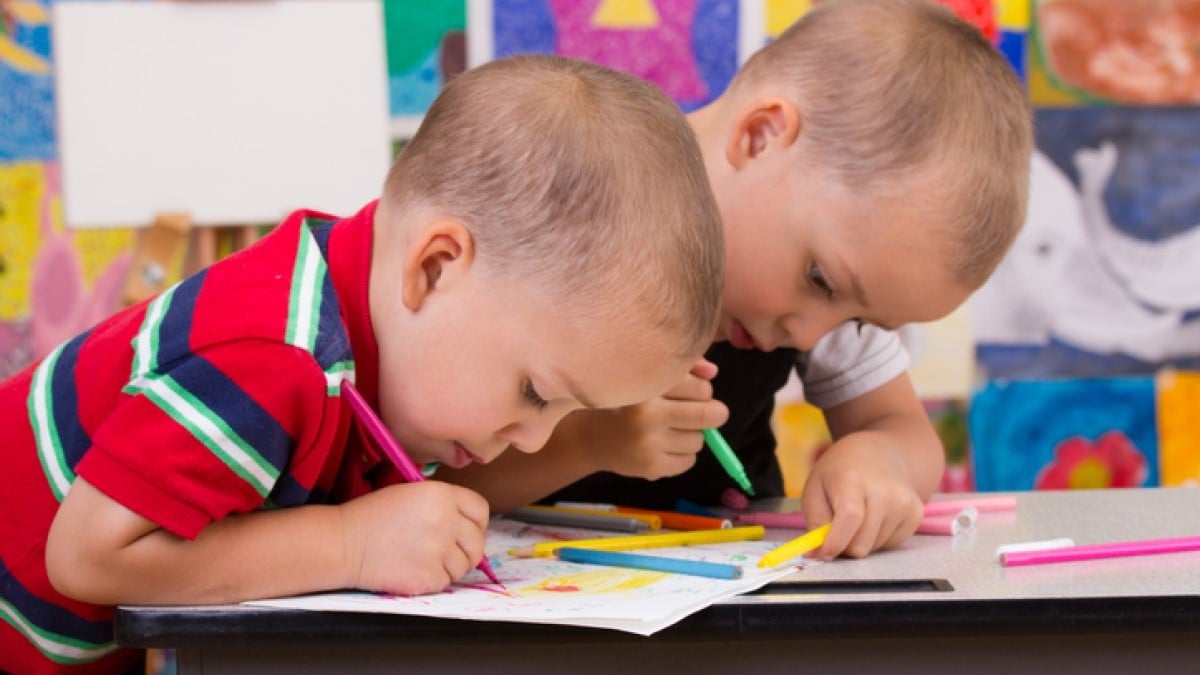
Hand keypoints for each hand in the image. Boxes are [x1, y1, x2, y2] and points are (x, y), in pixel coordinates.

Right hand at [338, 481, 490, 594]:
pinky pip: (446, 581)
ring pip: (463, 565)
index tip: (467, 531)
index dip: (476, 522)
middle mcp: (446, 521)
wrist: (344, 543)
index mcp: (442, 495)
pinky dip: (434, 579)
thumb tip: (469, 525)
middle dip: (467, 549)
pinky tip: (414, 569)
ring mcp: (439, 551)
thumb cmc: (373, 515)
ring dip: (449, 566)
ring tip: (423, 559)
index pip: (481, 510)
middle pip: (477, 542)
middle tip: (448, 552)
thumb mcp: (412, 492)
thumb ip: (444, 504)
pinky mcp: (429, 577)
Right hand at [573, 359, 728, 479]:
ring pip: (699, 440)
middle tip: (699, 414)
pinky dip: (683, 455)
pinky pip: (689, 461)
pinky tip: (664, 447)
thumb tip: (712, 372)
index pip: (701, 388)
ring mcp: (649, 444)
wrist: (595, 437)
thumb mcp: (652, 378)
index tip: (693, 394)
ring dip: (692, 435)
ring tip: (670, 431)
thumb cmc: (630, 402)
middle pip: (708, 415)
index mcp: (648, 385)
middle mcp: (648, 414)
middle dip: (712, 414)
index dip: (703, 392)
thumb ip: (685, 368)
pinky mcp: (651, 467)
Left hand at [799, 433, 924, 558]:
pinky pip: (890, 545)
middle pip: (861, 543)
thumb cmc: (839, 473)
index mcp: (852, 479)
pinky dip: (878, 539)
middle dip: (844, 545)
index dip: (836, 541)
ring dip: (861, 540)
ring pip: (874, 548)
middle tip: (837, 529)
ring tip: (859, 515)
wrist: (878, 453)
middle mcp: (884, 490)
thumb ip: (815, 522)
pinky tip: (875, 516)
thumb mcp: (815, 488)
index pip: (850, 517)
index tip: (825, 553)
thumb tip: (817, 554)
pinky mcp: (916, 513)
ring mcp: (904, 502)